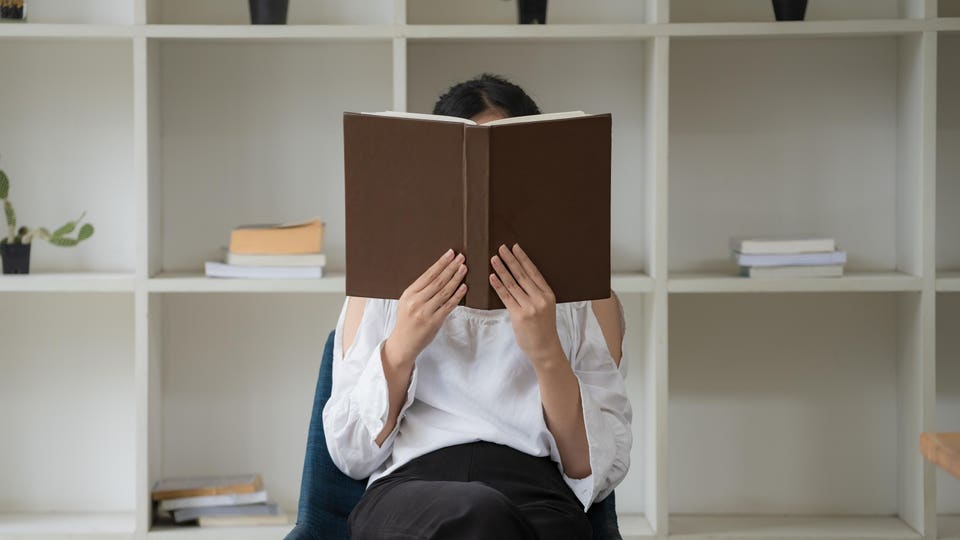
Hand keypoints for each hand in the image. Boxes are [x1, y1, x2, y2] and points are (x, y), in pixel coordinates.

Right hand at [386, 248, 466, 364]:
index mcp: (409, 294)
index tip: (451, 254)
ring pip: (445, 292)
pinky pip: (449, 306)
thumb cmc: (407, 320)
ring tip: (464, 268)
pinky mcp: (434, 322)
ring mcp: (425, 312)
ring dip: (456, 278)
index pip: (428, 274)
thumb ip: (420, 290)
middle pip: (438, 281)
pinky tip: (464, 287)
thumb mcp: (407, 302)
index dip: (441, 263)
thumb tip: (439, 274)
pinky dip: (457, 295)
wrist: (403, 343)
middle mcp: (416, 301)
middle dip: (451, 267)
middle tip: (461, 257)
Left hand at [489, 243, 561, 363]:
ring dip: (502, 270)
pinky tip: (492, 277)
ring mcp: (530, 307)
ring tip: (494, 259)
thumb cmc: (543, 328)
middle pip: (522, 275)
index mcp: (548, 294)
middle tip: (501, 248)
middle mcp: (540, 299)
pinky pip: (506, 297)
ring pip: (513, 284)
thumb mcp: (545, 307)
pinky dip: (498, 286)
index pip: (534, 272)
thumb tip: (518, 278)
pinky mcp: (519, 316)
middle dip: (510, 260)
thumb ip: (535, 294)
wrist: (545, 348)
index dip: (523, 259)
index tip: (515, 247)